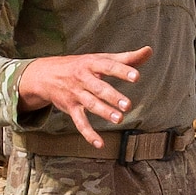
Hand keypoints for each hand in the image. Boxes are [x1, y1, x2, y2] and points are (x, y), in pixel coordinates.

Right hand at [18, 48, 151, 147]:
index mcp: (92, 63)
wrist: (46, 74)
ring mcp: (76, 94)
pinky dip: (88, 134)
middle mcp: (83, 78)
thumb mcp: (100, 58)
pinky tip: (99, 144)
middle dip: (112, 97)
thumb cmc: (81, 65)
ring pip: (90, 104)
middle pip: (98, 88)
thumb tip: (149, 50)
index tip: (136, 76)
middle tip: (128, 105)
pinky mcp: (71, 108)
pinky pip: (80, 122)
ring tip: (119, 119)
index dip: (122, 71)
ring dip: (104, 112)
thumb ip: (127, 58)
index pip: (108, 66)